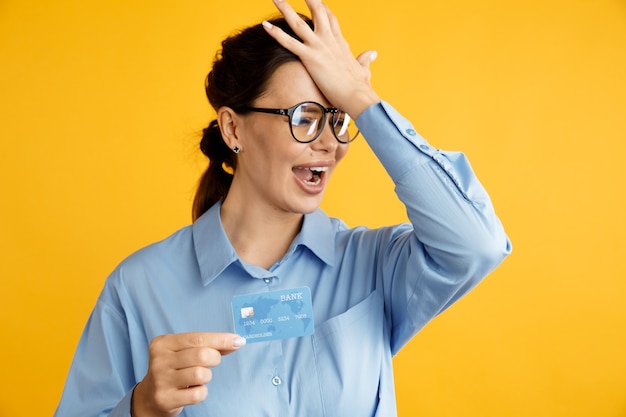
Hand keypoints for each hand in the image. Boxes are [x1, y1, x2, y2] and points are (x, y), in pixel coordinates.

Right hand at [131, 332, 245, 416]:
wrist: (149, 396)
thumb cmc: (174, 368)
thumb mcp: (183, 351)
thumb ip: (207, 345)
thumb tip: (236, 342)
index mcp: (163, 343)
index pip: (198, 338)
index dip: (221, 340)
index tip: (238, 341)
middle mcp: (159, 360)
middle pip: (201, 355)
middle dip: (214, 358)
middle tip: (213, 361)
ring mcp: (161, 380)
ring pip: (201, 374)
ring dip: (207, 376)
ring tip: (198, 377)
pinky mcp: (165, 399)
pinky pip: (198, 394)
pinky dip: (201, 392)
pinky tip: (192, 390)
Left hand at [263, 0, 380, 118]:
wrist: (358, 96)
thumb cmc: (360, 87)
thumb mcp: (364, 69)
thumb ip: (366, 59)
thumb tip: (372, 53)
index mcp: (340, 43)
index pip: (330, 19)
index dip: (323, 8)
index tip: (317, 1)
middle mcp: (329, 40)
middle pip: (317, 12)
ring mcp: (319, 47)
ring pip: (299, 23)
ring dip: (286, 8)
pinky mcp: (311, 58)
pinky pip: (289, 43)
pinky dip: (276, 34)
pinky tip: (265, 25)